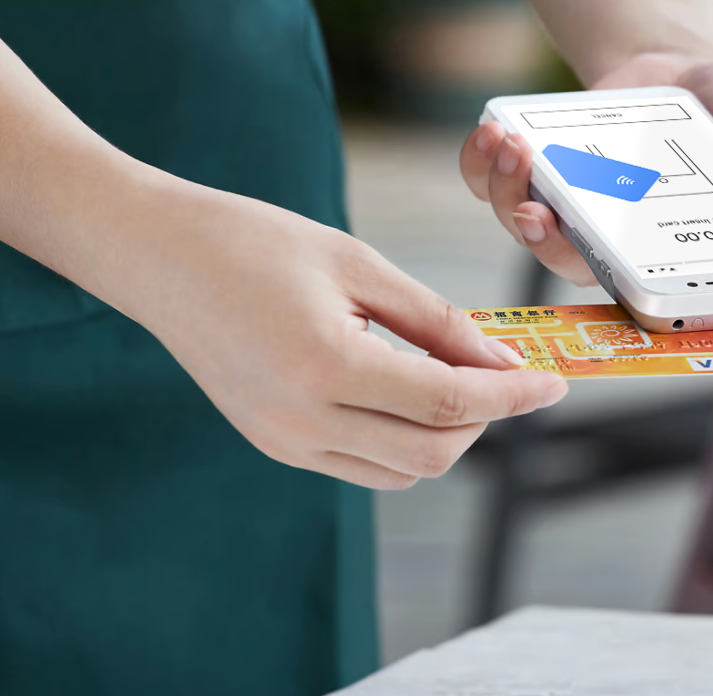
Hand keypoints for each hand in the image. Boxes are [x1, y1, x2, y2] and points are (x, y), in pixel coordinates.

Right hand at [112, 181, 567, 489]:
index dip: (512, 396)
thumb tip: (500, 357)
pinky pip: (361, 464)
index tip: (554, 383)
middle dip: (485, 419)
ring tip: (454, 375)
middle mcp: (302, 420)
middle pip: (432, 453)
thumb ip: (436, 319)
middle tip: (505, 373)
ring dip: (445, 434)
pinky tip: (406, 389)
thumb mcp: (358, 265)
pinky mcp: (273, 444)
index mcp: (326, 366)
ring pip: (400, 470)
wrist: (157, 255)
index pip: (447, 404)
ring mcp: (283, 441)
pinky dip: (401, 439)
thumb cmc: (254, 242)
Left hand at [459, 52, 712, 285]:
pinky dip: (483, 164)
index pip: (648, 297)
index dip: (621, 295)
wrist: (680, 66)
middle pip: (574, 266)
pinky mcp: (534, 178)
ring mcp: (571, 215)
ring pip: (526, 227)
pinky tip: (496, 133)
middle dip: (548, 241)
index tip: (608, 265)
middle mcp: (618, 247)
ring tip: (515, 146)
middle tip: (542, 206)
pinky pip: (492, 185)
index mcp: (675, 254)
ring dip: (510, 194)